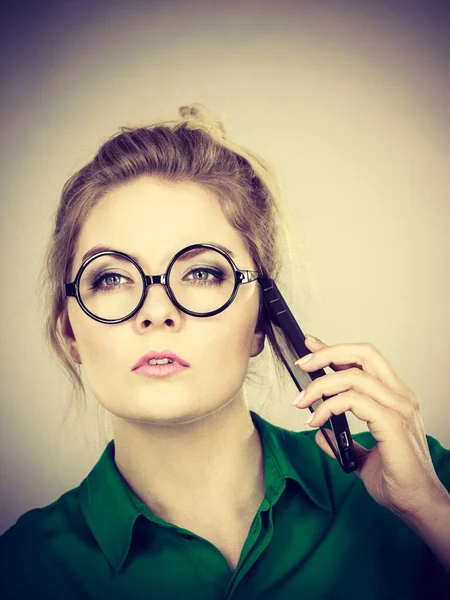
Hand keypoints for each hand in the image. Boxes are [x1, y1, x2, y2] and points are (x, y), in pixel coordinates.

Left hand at [292, 336, 447, 516]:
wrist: (417, 504)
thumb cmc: (396, 480)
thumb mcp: (362, 455)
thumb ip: (345, 440)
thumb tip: (321, 433)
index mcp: (395, 397)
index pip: (365, 359)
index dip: (335, 349)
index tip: (310, 346)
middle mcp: (400, 396)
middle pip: (363, 354)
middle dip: (328, 353)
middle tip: (302, 365)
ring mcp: (398, 408)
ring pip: (354, 376)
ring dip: (320, 386)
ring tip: (301, 403)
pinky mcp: (392, 424)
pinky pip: (354, 401)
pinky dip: (329, 406)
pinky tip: (316, 421)